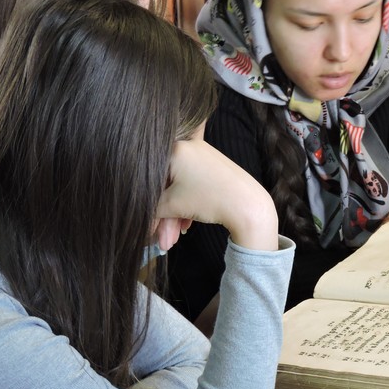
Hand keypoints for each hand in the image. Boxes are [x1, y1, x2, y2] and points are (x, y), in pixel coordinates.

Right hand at [155, 139, 277, 250]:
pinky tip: (186, 226)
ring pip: (180, 189)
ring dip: (175, 216)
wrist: (249, 205)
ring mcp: (204, 156)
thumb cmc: (209, 199)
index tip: (147, 226)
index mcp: (175, 148)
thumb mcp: (172, 205)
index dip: (148, 206)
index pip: (151, 178)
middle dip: (163, 217)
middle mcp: (189, 147)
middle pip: (166, 186)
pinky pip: (194, 186)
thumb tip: (139, 214)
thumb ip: (150, 208)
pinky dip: (188, 205)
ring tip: (172, 241)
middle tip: (161, 241)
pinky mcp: (215, 168)